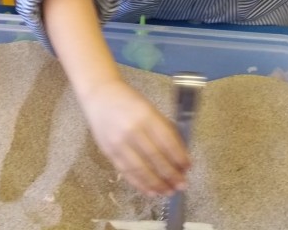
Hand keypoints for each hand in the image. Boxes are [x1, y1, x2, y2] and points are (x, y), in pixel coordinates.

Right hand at [80, 78, 189, 195]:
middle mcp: (132, 130)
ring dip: (157, 184)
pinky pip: (126, 172)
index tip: (188, 167)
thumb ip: (163, 128)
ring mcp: (119, 143)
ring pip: (141, 169)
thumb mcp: (149, 108)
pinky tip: (150, 191)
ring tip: (168, 191)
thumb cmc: (127, 100)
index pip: (167, 142)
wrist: (99, 95)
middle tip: (182, 184)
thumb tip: (179, 153)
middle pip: (156, 158)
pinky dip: (139, 184)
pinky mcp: (109, 152)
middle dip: (171, 175)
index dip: (179, 158)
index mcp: (146, 116)